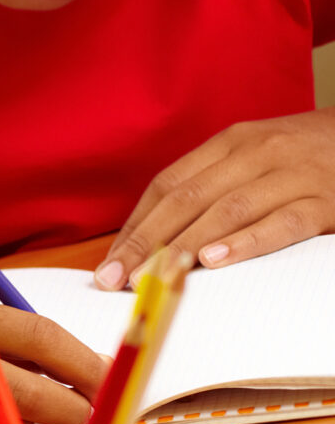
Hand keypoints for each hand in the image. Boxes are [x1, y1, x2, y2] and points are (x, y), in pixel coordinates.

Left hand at [98, 111, 334, 287]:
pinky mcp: (325, 202)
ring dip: (183, 247)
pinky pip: (281, 224)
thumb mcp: (253, 157)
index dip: (135, 226)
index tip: (110, 263)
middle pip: (187, 199)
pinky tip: (215, 261)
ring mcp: (292, 176)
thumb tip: (153, 238)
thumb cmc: (302, 157)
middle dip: (146, 243)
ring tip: (153, 277)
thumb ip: (211, 186)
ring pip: (227, 211)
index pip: (168, 185)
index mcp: (229, 143)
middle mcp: (256, 153)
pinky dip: (245, 243)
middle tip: (116, 280)